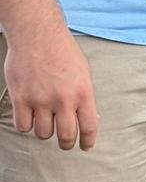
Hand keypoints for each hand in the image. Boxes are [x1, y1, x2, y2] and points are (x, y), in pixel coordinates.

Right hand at [3, 22, 99, 149]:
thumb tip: (87, 118)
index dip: (87, 141)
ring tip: (45, 122)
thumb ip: (84, 95)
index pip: (89, 127)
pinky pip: (23, 125)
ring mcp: (40, 100)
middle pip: (65, 136)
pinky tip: (29, 116)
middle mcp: (63, 99)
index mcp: (83, 92)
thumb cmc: (62, 50)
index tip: (85, 146)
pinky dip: (26, 124)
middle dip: (66, 143)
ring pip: (42, 133)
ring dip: (45, 131)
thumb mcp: (83, 71)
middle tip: (64, 142)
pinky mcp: (20, 98)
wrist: (37, 34)